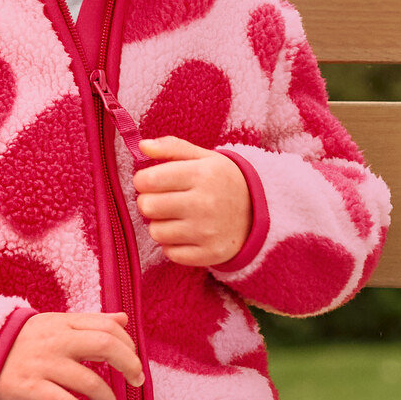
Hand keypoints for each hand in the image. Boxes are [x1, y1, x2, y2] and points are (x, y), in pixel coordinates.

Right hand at [0, 311, 142, 399]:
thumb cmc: (23, 344)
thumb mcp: (55, 325)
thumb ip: (90, 322)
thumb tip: (123, 318)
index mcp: (62, 323)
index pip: (107, 327)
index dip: (129, 346)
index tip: (134, 363)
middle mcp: (55, 341)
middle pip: (105, 346)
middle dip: (129, 366)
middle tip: (136, 383)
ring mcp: (41, 364)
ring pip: (88, 381)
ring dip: (108, 399)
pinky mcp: (28, 388)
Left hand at [133, 137, 250, 266]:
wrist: (258, 213)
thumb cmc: (222, 181)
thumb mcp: (203, 157)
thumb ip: (172, 147)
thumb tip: (142, 145)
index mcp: (202, 174)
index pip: (148, 180)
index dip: (143, 181)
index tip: (152, 181)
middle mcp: (205, 203)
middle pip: (147, 207)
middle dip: (149, 202)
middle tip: (163, 200)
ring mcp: (208, 232)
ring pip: (156, 232)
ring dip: (161, 225)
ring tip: (176, 217)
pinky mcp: (210, 254)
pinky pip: (170, 253)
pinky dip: (173, 245)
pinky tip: (186, 234)